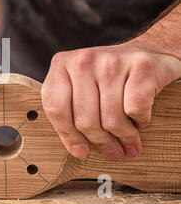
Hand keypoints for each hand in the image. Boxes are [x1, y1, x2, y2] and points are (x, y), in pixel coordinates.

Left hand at [41, 43, 180, 159]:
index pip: (56, 108)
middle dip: (101, 142)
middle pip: (85, 119)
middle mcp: (84, 60)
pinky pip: (135, 108)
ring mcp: (111, 60)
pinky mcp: (140, 65)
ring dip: (123, 136)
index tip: (81, 151)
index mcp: (61, 64)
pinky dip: (140, 120)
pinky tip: (140, 120)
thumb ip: (69, 114)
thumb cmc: (107, 78)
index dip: (68, 135)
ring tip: (128, 142)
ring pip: (111, 118)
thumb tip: (78, 151)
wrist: (147, 52)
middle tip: (113, 151)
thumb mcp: (80, 89)